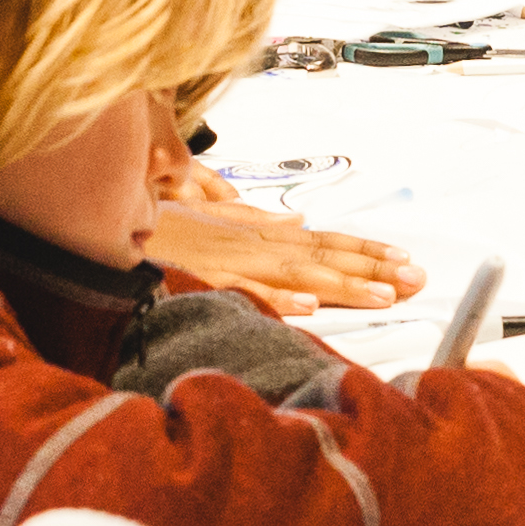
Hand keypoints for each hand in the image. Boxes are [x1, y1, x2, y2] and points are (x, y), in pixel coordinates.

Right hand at [145, 193, 420, 315]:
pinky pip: (244, 289)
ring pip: (297, 273)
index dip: (366, 251)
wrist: (108, 223)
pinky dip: (275, 298)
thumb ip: (258, 222)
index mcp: (258, 234)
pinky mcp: (202, 277)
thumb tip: (298, 221)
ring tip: (382, 295)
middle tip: (416, 278)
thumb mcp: (216, 217)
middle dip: (372, 267)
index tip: (405, 260)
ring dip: (341, 284)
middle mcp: (253, 244)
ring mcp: (230, 261)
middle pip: (323, 256)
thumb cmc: (159, 225)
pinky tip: (305, 308)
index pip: (324, 242)